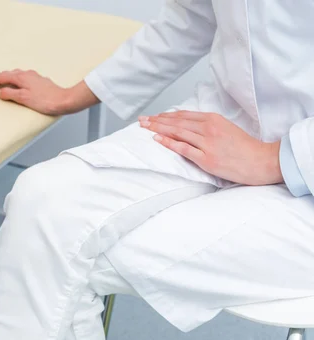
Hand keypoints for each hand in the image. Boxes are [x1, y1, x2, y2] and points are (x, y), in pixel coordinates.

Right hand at [0, 70, 97, 115]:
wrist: (63, 100)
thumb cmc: (46, 101)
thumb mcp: (24, 98)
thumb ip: (10, 94)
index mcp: (21, 77)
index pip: (0, 78)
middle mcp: (26, 74)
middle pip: (6, 75)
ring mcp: (33, 77)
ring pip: (14, 76)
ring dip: (4, 79)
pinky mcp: (38, 81)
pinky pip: (22, 79)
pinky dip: (14, 81)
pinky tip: (16, 86)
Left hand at [140, 111, 282, 185]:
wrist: (260, 161)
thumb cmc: (243, 147)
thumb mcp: (225, 128)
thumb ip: (206, 125)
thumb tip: (186, 125)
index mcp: (213, 119)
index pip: (182, 115)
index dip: (165, 115)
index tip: (152, 116)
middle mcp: (209, 128)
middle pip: (176, 122)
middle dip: (156, 121)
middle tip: (141, 120)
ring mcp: (207, 143)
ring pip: (177, 133)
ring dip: (158, 129)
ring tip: (144, 128)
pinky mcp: (207, 158)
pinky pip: (183, 149)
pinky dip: (169, 143)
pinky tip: (157, 139)